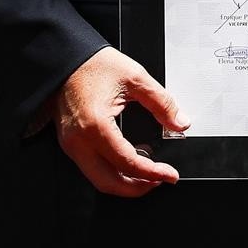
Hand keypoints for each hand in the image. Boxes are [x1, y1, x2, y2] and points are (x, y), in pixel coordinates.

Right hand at [51, 47, 186, 196]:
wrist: (66, 59)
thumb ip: (162, 103)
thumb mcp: (136, 78)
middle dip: (137, 188)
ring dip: (124, 182)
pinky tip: (131, 160)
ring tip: (149, 173)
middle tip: (160, 180)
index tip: (170, 175)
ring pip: (97, 179)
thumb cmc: (95, 64)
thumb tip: (181, 124)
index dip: (153, 173)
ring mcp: (71, 144)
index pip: (127, 163)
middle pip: (108, 182)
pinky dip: (112, 171)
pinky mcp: (70, 142)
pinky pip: (91, 167)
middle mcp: (78, 141)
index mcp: (96, 125)